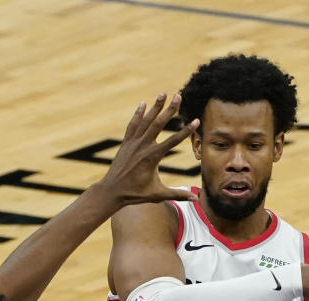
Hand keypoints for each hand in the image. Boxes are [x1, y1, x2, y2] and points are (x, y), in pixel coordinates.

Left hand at [97, 93, 198, 207]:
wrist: (112, 191)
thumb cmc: (135, 194)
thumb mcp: (158, 195)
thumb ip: (177, 195)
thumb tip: (196, 199)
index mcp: (152, 157)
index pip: (173, 141)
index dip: (186, 131)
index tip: (196, 120)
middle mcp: (143, 146)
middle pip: (159, 124)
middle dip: (170, 109)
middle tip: (179, 96)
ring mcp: (133, 143)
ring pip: (146, 121)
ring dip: (155, 107)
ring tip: (163, 93)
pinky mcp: (126, 143)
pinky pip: (133, 125)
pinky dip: (138, 114)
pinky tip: (143, 104)